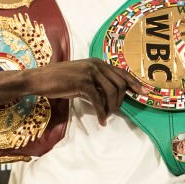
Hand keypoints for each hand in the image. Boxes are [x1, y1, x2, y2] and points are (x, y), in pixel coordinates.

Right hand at [31, 59, 145, 124]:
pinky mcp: (82, 82)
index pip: (122, 73)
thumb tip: (113, 96)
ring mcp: (89, 72)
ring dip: (111, 107)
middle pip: (120, 84)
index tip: (145, 93)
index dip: (135, 83)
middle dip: (120, 101)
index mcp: (98, 62)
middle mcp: (96, 64)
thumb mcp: (82, 78)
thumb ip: (97, 83)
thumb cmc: (60, 81)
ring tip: (105, 116)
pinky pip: (98, 100)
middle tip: (114, 112)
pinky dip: (101, 112)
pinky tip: (101, 121)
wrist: (40, 79)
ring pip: (111, 92)